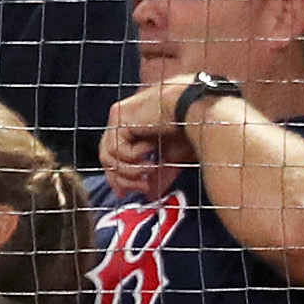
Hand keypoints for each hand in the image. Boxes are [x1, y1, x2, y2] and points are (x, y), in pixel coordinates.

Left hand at [98, 76, 194, 199]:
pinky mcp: (119, 115)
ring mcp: (119, 117)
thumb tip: (150, 195)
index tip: (124, 194)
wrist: (197, 108)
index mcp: (134, 129)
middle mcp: (123, 121)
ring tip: (152, 169)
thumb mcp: (172, 157)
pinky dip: (134, 155)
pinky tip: (151, 148)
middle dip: (124, 179)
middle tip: (143, 188)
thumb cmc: (191, 127)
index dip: (117, 178)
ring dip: (130, 170)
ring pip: (108, 156)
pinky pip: (117, 148)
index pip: (114, 157)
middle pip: (107, 158)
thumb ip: (157, 173)